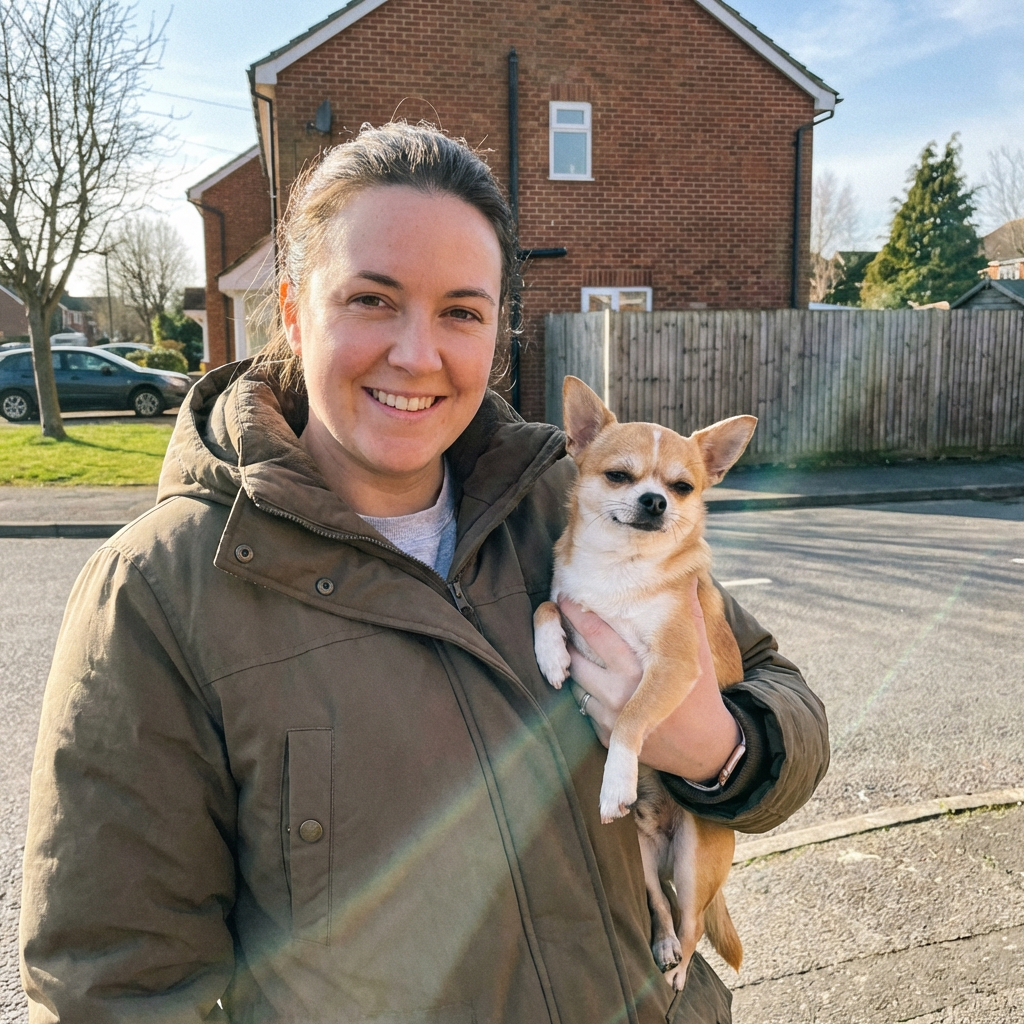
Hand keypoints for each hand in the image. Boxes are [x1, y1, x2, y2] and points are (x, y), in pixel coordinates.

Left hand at [560, 578, 741, 781]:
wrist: (704, 749)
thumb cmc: (700, 693)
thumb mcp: (696, 650)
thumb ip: (686, 611)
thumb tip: (684, 573)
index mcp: (638, 669)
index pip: (595, 634)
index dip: (575, 614)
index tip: (564, 598)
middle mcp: (618, 694)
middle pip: (574, 657)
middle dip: (565, 637)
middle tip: (558, 618)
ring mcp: (607, 718)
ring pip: (574, 681)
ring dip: (573, 664)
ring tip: (575, 647)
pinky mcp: (603, 736)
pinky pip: (582, 705)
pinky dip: (586, 691)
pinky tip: (594, 679)